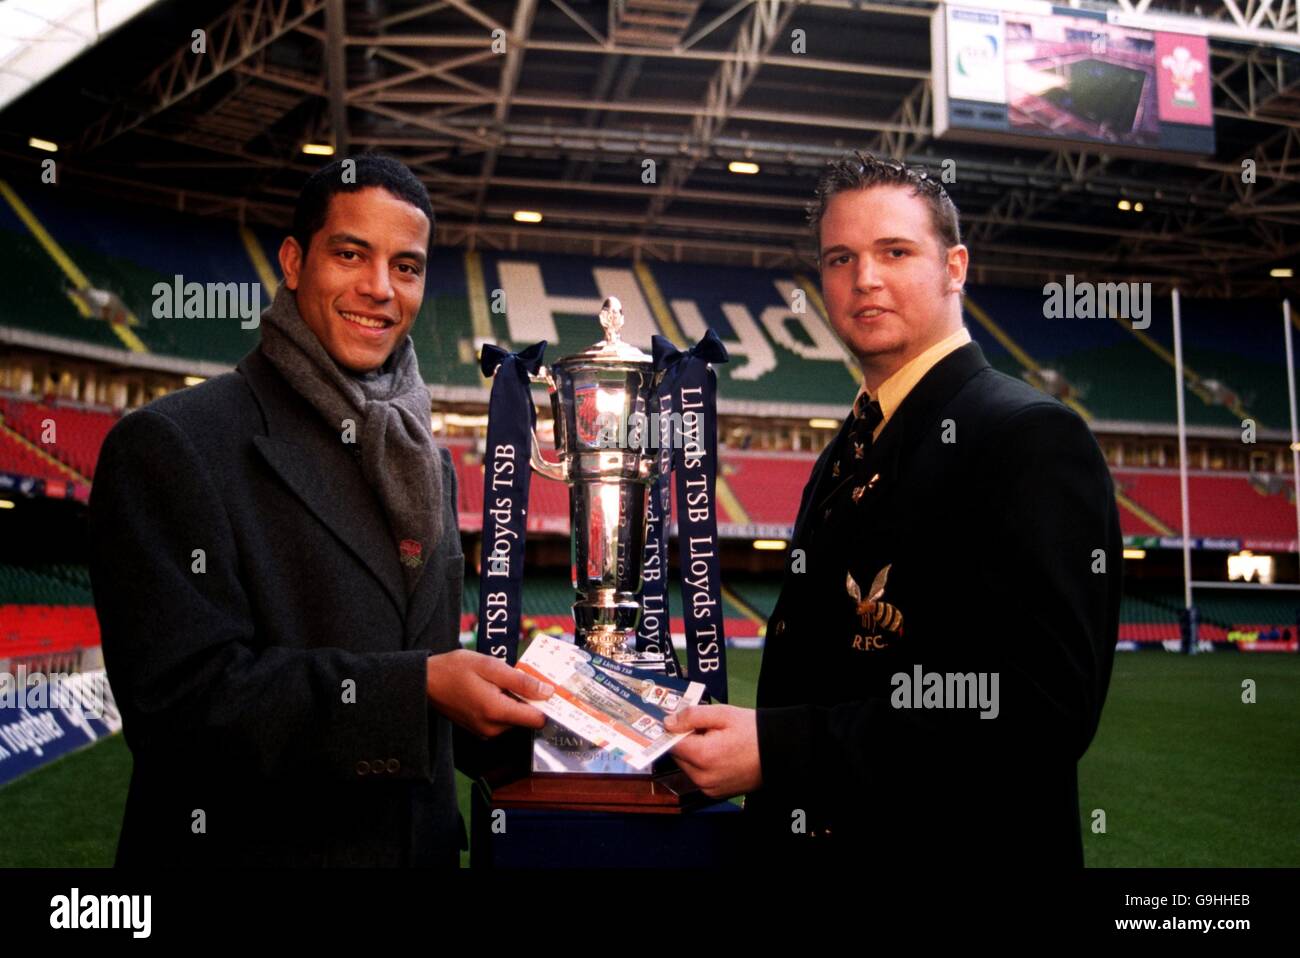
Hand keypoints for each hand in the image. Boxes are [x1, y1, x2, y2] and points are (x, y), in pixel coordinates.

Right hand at [425, 649, 551, 737]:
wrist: (427, 682)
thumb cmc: (456, 669)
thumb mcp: (490, 666)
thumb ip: (521, 680)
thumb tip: (548, 691)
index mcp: (496, 712)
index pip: (537, 719)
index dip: (546, 703)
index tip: (548, 687)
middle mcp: (492, 729)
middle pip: (526, 717)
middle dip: (527, 697)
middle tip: (515, 676)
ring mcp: (485, 732)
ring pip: (515, 718)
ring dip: (514, 700)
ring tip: (498, 681)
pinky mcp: (480, 730)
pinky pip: (502, 719)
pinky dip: (503, 705)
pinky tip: (491, 689)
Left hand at [664, 704, 761, 798]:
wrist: (778, 752)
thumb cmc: (752, 731)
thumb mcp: (723, 714)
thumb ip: (692, 716)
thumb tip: (668, 723)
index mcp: (703, 756)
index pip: (670, 743)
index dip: (674, 729)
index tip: (682, 721)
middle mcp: (702, 778)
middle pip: (678, 756)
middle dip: (686, 741)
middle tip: (706, 729)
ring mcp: (709, 788)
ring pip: (687, 767)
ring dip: (694, 754)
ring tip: (716, 742)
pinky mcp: (715, 794)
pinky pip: (699, 777)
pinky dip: (703, 765)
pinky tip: (720, 755)